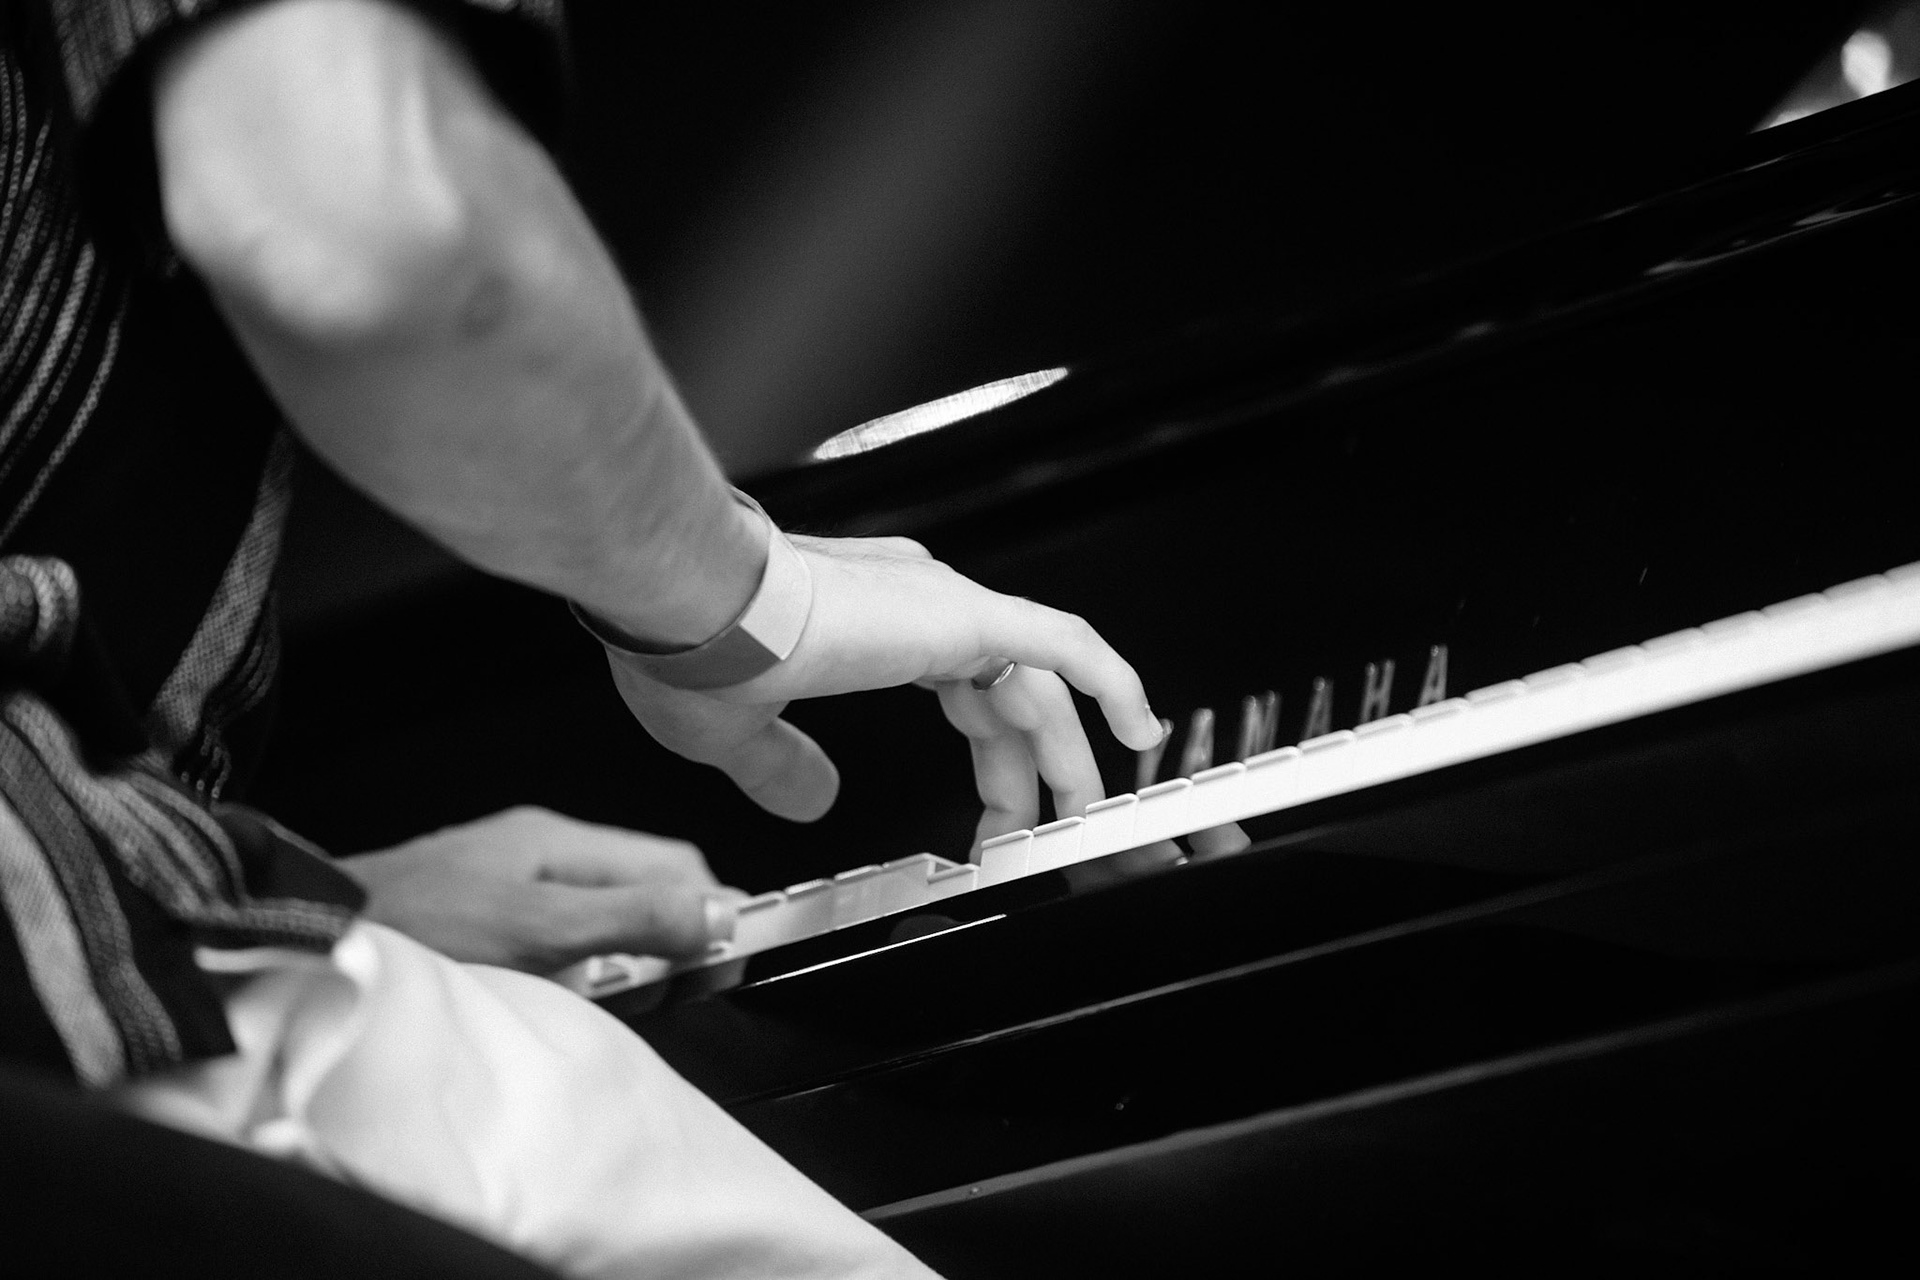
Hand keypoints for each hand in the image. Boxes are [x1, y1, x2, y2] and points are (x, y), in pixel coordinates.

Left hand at [340, 807, 739, 971]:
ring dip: (617, 963)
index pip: (675, 865)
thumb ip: (632, 918)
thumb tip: (722, 913)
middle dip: (665, 943)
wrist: (303, 938)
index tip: (724, 967)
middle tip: (658, 995)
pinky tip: (554, 998)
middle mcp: (540, 851)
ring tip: (604, 1001)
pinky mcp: (483, 914)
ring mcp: (510, 880)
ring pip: (604, 917)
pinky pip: (560, 938)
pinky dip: (574, 970)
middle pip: (644, 889)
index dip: (711, 914)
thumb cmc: (415, 929)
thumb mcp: (538, 930)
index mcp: (560, 841)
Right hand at [606, 534, 1164, 850]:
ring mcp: (945, 607)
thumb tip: (812, 799)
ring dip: (1070, 751)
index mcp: (874, 626)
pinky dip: (1111, 681)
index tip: (987, 820)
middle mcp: (919, 607)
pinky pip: (1066, 646)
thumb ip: (787, 766)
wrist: (691, 603)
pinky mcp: (962, 616)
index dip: (987, 759)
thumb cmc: (696, 648)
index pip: (962, 694)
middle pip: (1009, 696)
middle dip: (1031, 770)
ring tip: (1088, 812)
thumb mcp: (743, 734)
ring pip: (1040, 682)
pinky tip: (1139, 725)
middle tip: (1043, 831)